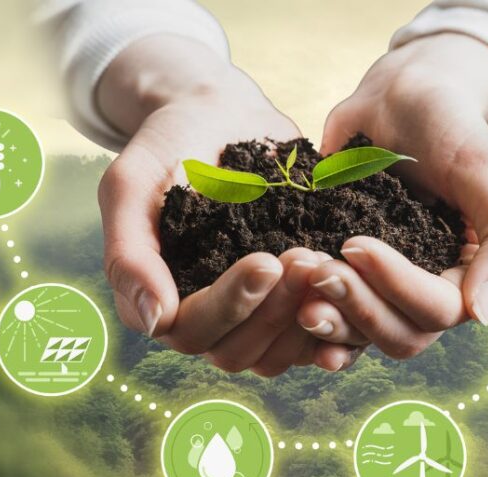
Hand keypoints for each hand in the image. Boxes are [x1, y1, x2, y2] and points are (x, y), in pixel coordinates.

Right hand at [97, 35, 359, 373]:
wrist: (219, 112)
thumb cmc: (168, 146)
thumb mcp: (131, 186)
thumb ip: (129, 254)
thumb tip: (153, 322)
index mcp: (162, 300)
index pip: (193, 331)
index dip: (231, 305)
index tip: (266, 259)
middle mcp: (207, 319)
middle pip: (239, 352)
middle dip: (276, 311)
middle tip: (306, 256)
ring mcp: (252, 315)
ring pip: (279, 353)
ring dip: (307, 318)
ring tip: (329, 263)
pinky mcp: (291, 303)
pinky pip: (314, 337)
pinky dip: (337, 325)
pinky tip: (358, 291)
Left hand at [305, 33, 487, 358]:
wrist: (401, 95)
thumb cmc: (452, 128)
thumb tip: (480, 315)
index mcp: (467, 276)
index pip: (438, 311)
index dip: (396, 288)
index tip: (356, 244)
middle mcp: (426, 291)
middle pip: (399, 336)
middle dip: (358, 309)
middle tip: (319, 269)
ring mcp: (382, 287)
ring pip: (361, 335)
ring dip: (330, 320)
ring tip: (299, 280)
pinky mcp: (345, 274)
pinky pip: (332, 313)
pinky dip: (309, 318)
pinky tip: (287, 304)